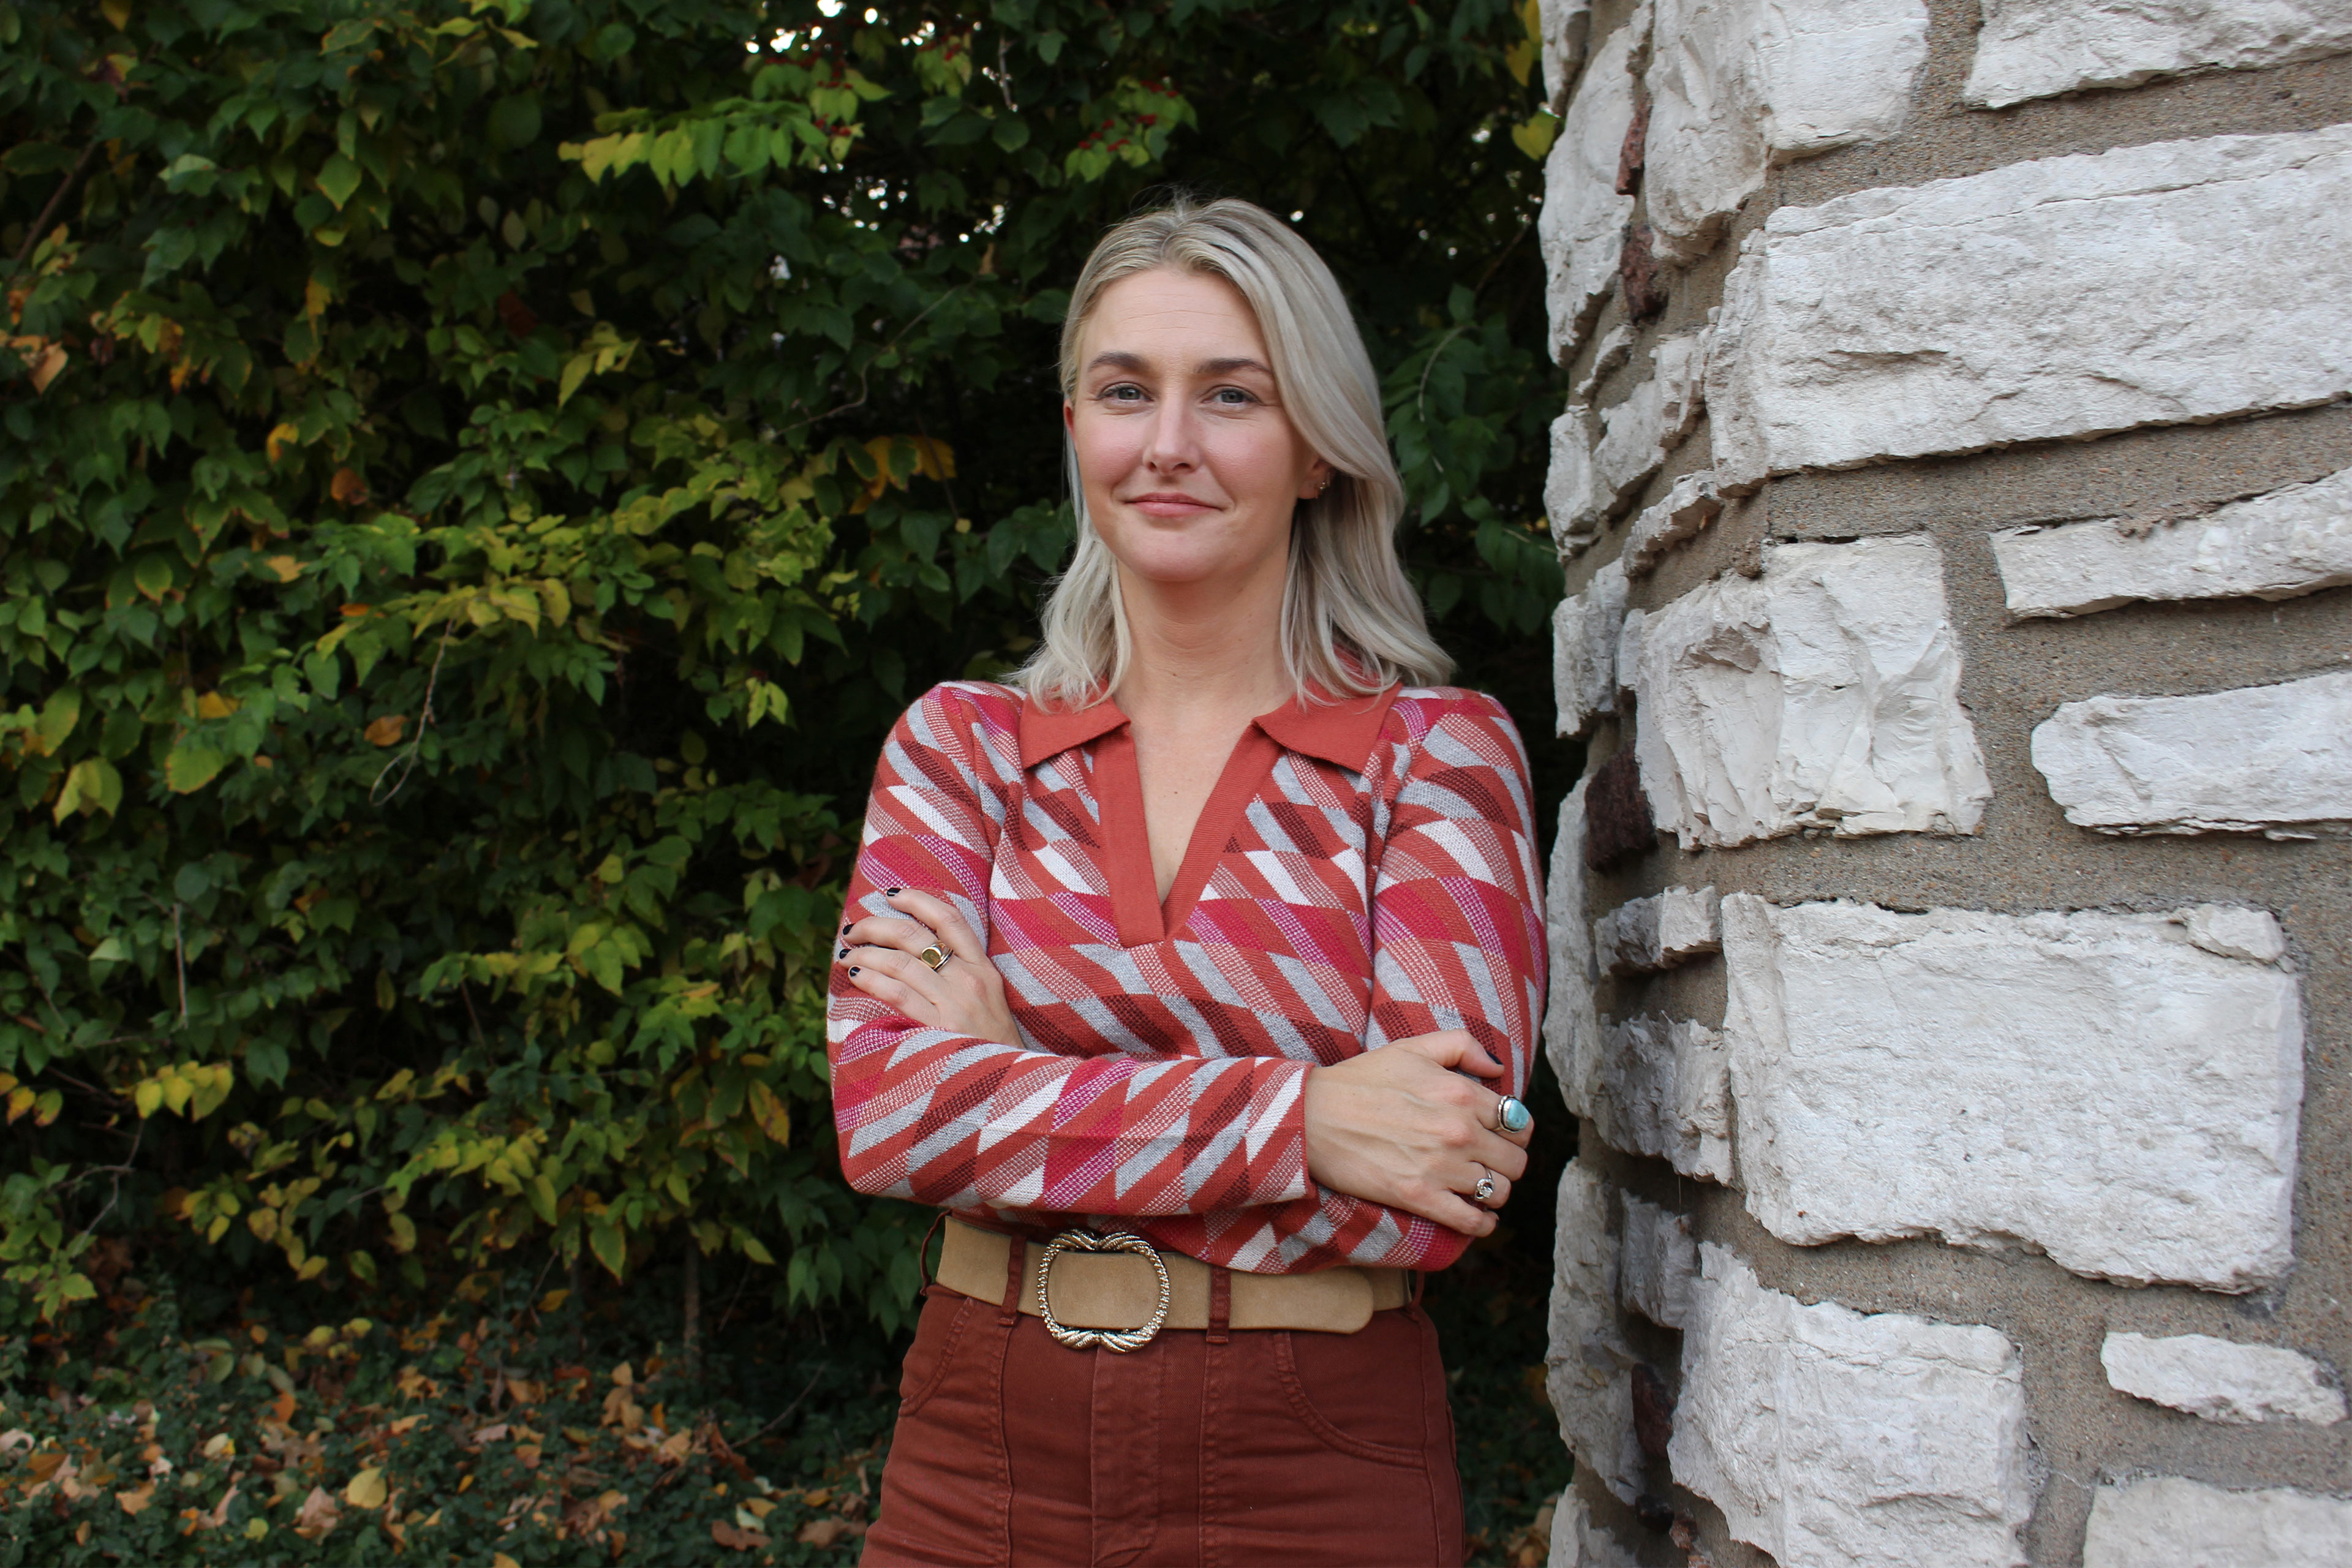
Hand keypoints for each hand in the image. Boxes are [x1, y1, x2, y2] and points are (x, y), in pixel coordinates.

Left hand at [840, 888, 1022, 1048]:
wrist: (1010, 1086)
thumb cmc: (994, 1047)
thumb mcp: (991, 1003)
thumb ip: (964, 977)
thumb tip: (919, 956)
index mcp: (984, 970)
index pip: (950, 919)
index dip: (917, 900)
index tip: (890, 894)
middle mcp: (969, 980)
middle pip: (914, 936)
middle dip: (876, 926)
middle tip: (853, 930)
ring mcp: (954, 1004)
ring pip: (899, 962)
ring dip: (864, 954)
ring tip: (846, 956)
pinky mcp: (938, 1028)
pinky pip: (896, 993)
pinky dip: (871, 979)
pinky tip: (855, 976)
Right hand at [1302, 1031, 1532, 1237]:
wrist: (1312, 1116)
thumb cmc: (1361, 1080)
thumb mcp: (1412, 1048)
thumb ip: (1462, 1046)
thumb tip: (1498, 1069)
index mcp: (1461, 1093)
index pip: (1518, 1122)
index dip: (1515, 1131)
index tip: (1502, 1136)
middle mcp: (1458, 1131)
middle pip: (1515, 1161)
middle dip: (1508, 1163)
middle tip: (1490, 1162)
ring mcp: (1440, 1167)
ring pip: (1498, 1192)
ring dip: (1494, 1192)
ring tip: (1479, 1187)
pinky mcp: (1418, 1197)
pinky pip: (1471, 1222)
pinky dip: (1481, 1224)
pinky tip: (1477, 1218)